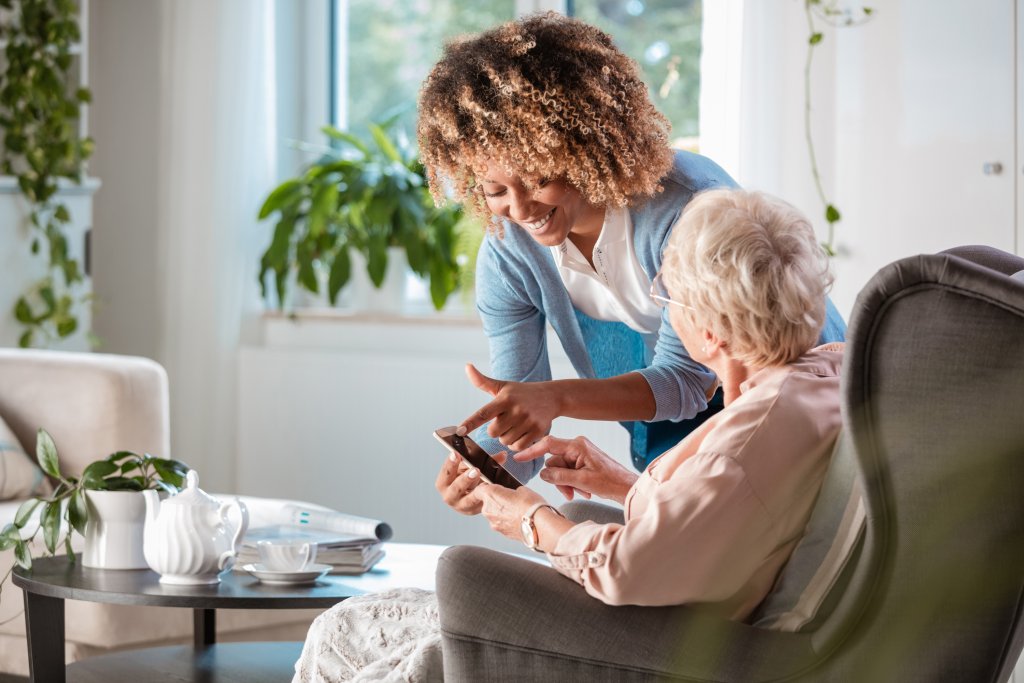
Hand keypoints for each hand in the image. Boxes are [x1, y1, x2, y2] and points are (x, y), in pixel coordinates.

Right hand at [435, 452, 487, 514]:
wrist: (468, 495)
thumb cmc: (466, 477)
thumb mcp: (467, 467)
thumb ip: (479, 458)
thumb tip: (502, 455)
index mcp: (443, 483)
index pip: (446, 472)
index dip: (450, 463)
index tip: (456, 453)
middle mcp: (449, 496)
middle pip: (456, 488)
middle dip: (465, 479)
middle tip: (476, 470)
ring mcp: (462, 506)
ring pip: (469, 500)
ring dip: (478, 491)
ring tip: (486, 483)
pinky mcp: (474, 511)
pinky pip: (481, 505)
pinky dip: (487, 499)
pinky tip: (493, 494)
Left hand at [458, 364, 561, 451]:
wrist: (551, 397)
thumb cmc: (521, 393)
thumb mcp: (502, 386)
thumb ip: (482, 381)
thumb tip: (467, 366)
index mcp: (504, 398)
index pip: (483, 413)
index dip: (470, 423)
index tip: (459, 431)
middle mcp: (516, 409)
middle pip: (493, 432)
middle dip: (496, 429)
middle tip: (505, 420)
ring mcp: (528, 421)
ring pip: (505, 441)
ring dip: (506, 437)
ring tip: (515, 425)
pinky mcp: (537, 431)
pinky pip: (518, 447)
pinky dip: (516, 444)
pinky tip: (521, 433)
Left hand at [474, 483, 545, 541]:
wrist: (539, 526)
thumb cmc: (531, 506)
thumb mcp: (522, 489)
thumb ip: (512, 491)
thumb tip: (513, 494)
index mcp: (490, 495)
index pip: (479, 490)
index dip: (486, 487)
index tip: (493, 487)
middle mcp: (488, 510)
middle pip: (486, 503)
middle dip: (496, 501)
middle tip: (511, 499)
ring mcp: (494, 523)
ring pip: (494, 514)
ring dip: (502, 512)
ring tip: (518, 511)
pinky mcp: (501, 533)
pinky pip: (501, 523)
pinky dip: (507, 521)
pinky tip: (519, 519)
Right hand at [514, 435, 638, 503]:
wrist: (627, 488)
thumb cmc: (611, 482)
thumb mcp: (582, 481)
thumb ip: (559, 476)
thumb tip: (543, 474)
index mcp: (577, 446)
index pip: (548, 445)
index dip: (531, 451)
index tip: (517, 456)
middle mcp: (577, 446)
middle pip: (553, 462)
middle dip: (559, 480)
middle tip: (570, 493)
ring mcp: (580, 454)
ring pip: (560, 470)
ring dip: (567, 484)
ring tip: (580, 493)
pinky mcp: (583, 462)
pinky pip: (568, 472)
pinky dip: (573, 483)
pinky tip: (583, 491)